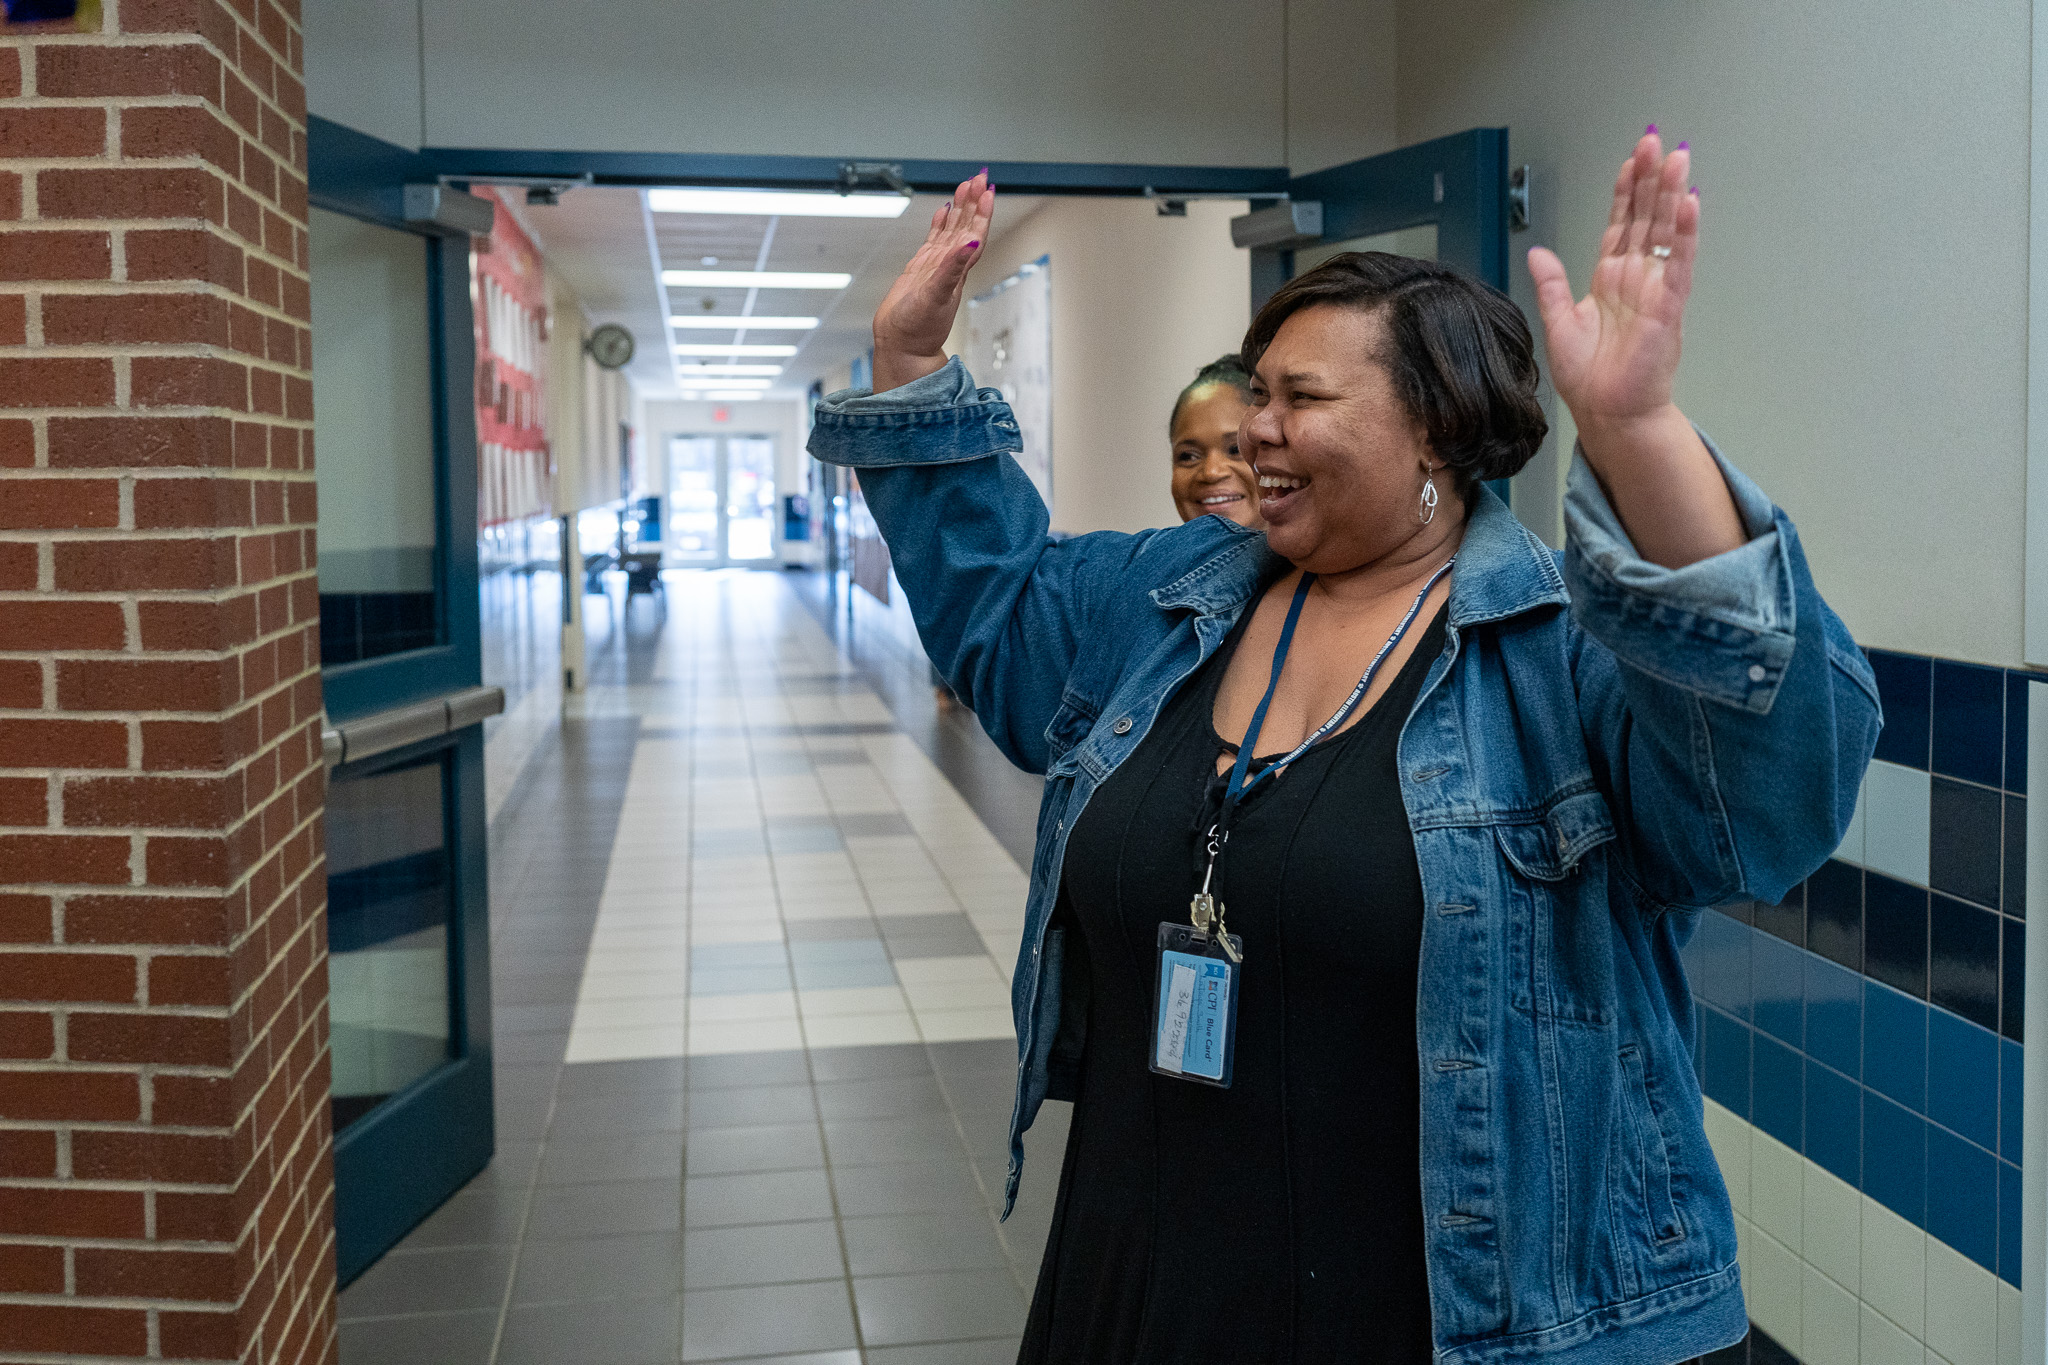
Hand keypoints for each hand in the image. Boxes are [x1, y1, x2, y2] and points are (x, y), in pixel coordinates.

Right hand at [871, 171, 994, 392]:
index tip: (987, 190)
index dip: (982, 213)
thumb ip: (953, 269)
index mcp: (958, 270)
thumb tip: (972, 243)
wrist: (901, 345)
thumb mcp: (936, 297)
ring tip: (966, 185)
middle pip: (967, 226)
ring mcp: (937, 266)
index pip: (975, 234)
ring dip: (961, 208)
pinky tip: (944, 210)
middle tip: (979, 176)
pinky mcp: (922, 269)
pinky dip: (940, 223)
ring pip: (953, 229)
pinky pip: (935, 239)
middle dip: (974, 201)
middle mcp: (951, 265)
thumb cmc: (918, 329)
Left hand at [1527, 131, 1694, 440]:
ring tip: (1676, 158)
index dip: (1624, 192)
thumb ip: (1551, 286)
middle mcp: (1635, 279)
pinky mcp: (1667, 308)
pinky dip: (1683, 234)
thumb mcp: (1558, 324)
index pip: (1619, 225)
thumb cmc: (1588, 378)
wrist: (1607, 414)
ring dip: (1670, 195)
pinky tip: (1688, 204)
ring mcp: (1654, 290)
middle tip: (1655, 141)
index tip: (1630, 160)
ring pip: (1664, 232)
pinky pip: (1677, 265)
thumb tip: (1537, 252)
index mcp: (1609, 280)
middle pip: (1645, 218)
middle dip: (1649, 180)